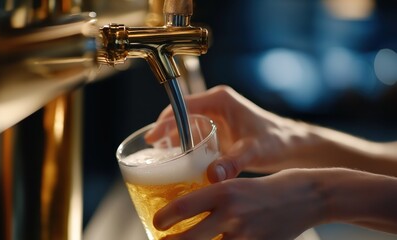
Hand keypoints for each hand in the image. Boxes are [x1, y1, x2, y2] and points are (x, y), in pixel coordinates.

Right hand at [145, 85, 310, 180]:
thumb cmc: (277, 140)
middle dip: (165, 132)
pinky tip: (179, 163)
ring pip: (185, 126)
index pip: (183, 105)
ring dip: (173, 141)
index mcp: (220, 101)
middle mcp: (215, 106)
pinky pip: (193, 135)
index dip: (165, 120)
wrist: (291, 145)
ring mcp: (215, 118)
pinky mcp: (217, 130)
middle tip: (152, 153)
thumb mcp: (255, 150)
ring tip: (161, 160)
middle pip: (180, 115)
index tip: (152, 137)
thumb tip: (212, 176)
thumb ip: (234, 161)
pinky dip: (184, 147)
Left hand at [153, 169, 322, 239]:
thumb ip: (214, 199)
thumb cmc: (269, 187)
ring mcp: (247, 236)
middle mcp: (232, 214)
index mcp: (225, 191)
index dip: (164, 218)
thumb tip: (188, 213)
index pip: (183, 207)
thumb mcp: (238, 184)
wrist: (307, 196)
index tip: (156, 222)